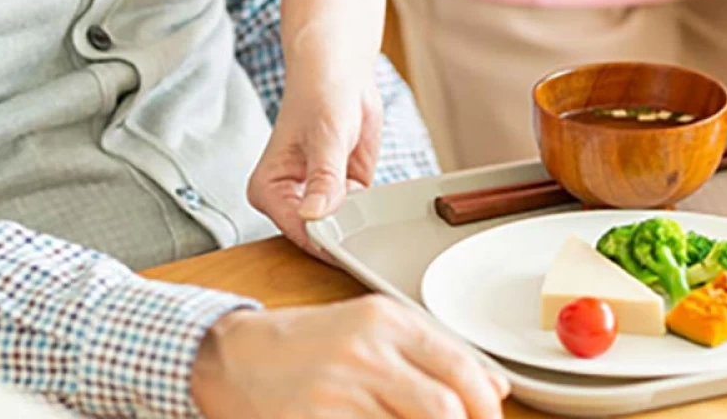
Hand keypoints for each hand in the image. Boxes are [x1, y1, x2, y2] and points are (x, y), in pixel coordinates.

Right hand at [191, 296, 509, 418]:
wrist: (232, 356)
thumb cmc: (305, 343)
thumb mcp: (371, 329)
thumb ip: (433, 352)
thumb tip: (494, 385)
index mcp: (387, 319)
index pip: (461, 367)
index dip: (485, 406)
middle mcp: (366, 349)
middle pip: (445, 407)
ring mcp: (339, 388)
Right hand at [248, 75, 381, 254]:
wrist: (340, 74)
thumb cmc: (320, 96)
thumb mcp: (325, 138)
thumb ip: (323, 179)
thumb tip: (314, 215)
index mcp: (268, 188)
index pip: (297, 229)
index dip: (324, 242)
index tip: (349, 253)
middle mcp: (288, 198)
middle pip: (317, 235)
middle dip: (343, 238)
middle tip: (368, 246)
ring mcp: (317, 197)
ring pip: (339, 228)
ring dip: (358, 228)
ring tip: (375, 228)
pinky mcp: (342, 191)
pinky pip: (357, 215)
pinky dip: (369, 213)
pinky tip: (379, 210)